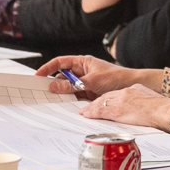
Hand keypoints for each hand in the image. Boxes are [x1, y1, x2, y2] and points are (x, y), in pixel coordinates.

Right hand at [36, 55, 157, 96]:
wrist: (132, 88)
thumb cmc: (116, 78)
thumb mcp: (92, 81)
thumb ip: (73, 85)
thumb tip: (53, 86)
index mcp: (82, 62)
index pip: (60, 62)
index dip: (48, 68)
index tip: (37, 75)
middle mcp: (82, 72)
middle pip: (62, 77)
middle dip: (53, 84)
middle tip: (42, 93)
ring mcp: (85, 83)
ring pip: (68, 89)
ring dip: (62, 95)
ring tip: (52, 102)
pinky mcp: (89, 94)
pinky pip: (75, 97)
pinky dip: (70, 102)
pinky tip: (65, 107)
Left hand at [78, 83, 169, 129]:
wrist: (165, 111)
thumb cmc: (164, 110)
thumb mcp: (152, 100)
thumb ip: (142, 101)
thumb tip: (140, 109)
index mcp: (135, 89)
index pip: (117, 94)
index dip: (108, 99)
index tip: (103, 102)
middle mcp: (126, 92)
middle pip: (107, 96)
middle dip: (97, 102)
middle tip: (88, 107)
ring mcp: (121, 100)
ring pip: (101, 102)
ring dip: (91, 108)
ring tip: (85, 112)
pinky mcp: (118, 110)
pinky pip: (101, 110)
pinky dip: (92, 112)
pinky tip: (87, 114)